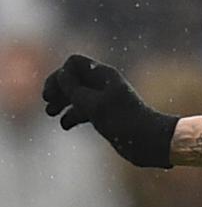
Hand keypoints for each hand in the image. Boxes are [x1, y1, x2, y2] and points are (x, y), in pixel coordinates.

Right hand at [42, 54, 178, 167]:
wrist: (150, 142)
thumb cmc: (124, 122)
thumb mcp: (94, 104)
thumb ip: (73, 89)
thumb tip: (61, 75)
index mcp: (105, 76)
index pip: (74, 63)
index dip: (62, 74)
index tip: (58, 91)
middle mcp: (104, 85)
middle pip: (73, 78)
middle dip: (58, 88)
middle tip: (48, 100)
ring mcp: (105, 101)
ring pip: (76, 95)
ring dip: (62, 102)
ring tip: (51, 113)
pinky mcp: (106, 116)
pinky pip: (84, 111)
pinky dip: (73, 115)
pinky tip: (65, 125)